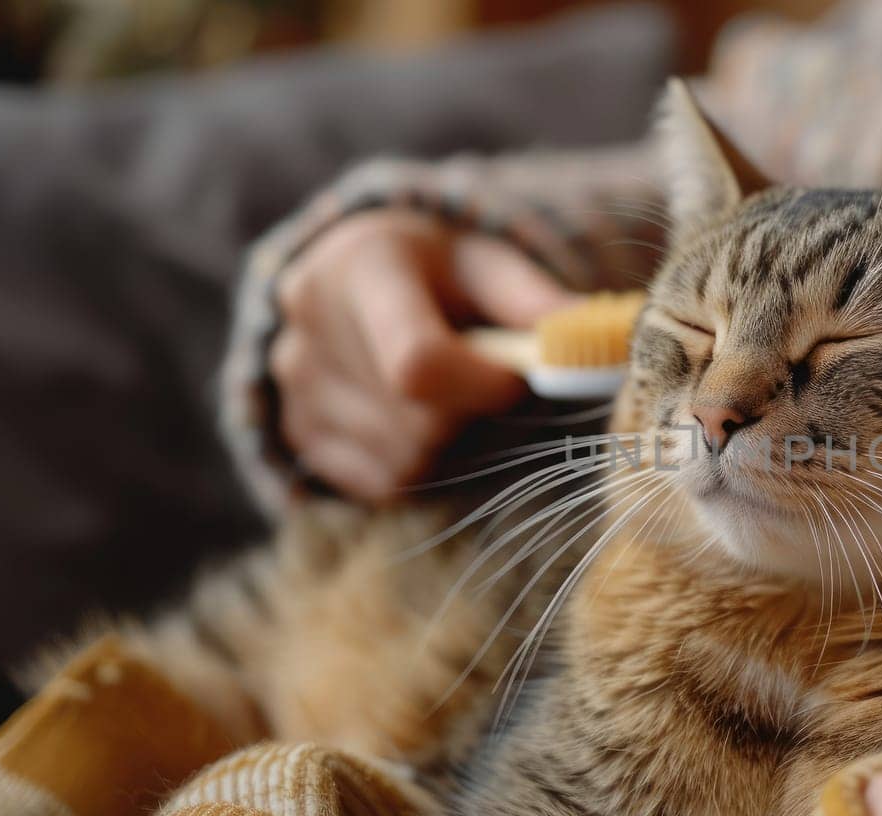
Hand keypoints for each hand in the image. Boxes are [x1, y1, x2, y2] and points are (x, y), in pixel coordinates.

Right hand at [271, 209, 576, 500]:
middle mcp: (310, 321)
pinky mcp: (295, 430)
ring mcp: (293, 381)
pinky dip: (415, 464)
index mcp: (362, 264)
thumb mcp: (486, 265)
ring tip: (449, 396)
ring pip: (402, 459)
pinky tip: (418, 419)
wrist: (355, 277)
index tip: (514, 378)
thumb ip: (532, 300)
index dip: (483, 387)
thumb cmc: (438, 272)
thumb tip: (588, 339)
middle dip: (470, 414)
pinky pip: (377, 484)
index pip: (418, 363)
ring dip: (448, 442)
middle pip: (416, 421)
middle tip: (483, 383)